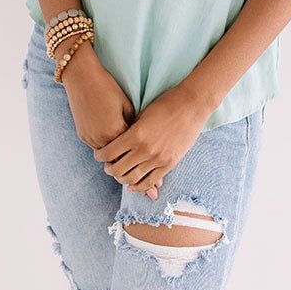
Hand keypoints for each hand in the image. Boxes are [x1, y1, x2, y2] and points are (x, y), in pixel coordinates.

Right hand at [59, 42, 162, 197]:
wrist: (82, 76)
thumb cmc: (108, 86)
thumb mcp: (126, 105)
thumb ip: (134, 126)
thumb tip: (144, 142)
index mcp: (117, 131)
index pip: (134, 158)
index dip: (147, 170)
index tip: (158, 183)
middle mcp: (102, 139)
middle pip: (119, 165)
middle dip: (133, 176)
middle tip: (148, 188)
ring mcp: (90, 137)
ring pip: (108, 160)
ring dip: (119, 166)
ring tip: (134, 175)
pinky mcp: (83, 134)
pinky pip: (99, 149)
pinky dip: (108, 154)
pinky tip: (117, 157)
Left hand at [93, 85, 210, 195]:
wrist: (192, 105)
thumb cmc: (166, 104)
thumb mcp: (142, 115)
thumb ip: (130, 131)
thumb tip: (117, 143)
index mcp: (135, 135)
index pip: (109, 152)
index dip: (100, 156)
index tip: (98, 155)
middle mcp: (145, 150)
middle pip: (118, 169)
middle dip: (109, 169)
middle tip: (107, 166)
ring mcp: (158, 159)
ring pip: (132, 179)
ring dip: (121, 179)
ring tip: (119, 174)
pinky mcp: (169, 164)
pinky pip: (149, 181)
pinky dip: (138, 186)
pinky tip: (132, 184)